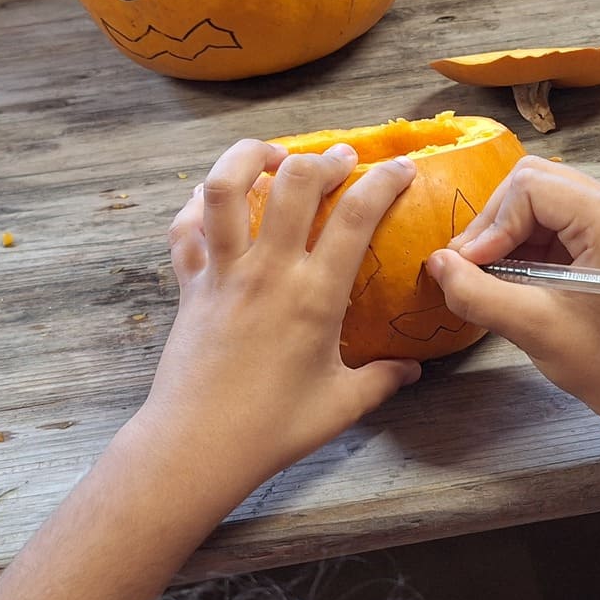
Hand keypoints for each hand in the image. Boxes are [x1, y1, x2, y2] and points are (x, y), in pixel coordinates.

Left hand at [137, 139, 420, 493]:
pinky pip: (186, 227)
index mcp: (315, 296)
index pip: (356, 216)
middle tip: (340, 161)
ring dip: (248, 157)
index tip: (399, 169)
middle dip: (323, 160)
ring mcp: (223, 273)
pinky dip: (198, 204)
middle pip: (294, 182)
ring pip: (226, 188)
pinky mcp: (189, 284)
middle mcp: (268, 271)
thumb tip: (413, 369)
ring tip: (271, 155)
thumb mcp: (342, 405)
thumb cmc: (273, 428)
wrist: (198, 445)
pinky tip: (216, 201)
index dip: (383, 182)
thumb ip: (382, 381)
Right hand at [427, 157, 599, 412]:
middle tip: (468, 266)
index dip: (491, 224)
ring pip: (539, 198)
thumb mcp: (533, 327)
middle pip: (533, 182)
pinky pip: (553, 219)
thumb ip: (476, 293)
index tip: (468, 265)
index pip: (529, 187)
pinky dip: (524, 242)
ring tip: (486, 274)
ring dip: (506, 233)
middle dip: (494, 223)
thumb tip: (435, 263)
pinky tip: (510, 276)